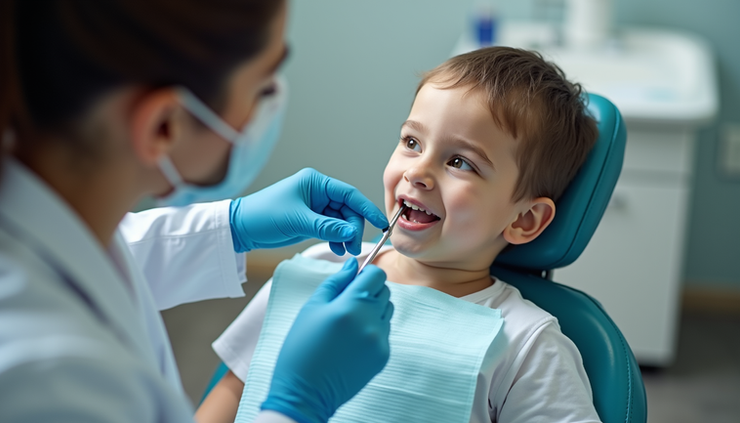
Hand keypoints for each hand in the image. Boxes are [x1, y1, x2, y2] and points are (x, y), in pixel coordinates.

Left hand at [230, 168, 387, 254]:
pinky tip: (336, 248)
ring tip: (345, 250)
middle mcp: (317, 192)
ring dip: (346, 235)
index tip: (380, 223)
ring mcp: (315, 207)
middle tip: (353, 246)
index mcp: (315, 183)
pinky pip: (332, 229)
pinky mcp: (310, 221)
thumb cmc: (263, 215)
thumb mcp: (298, 220)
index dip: (366, 208)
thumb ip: (327, 227)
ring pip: (341, 221)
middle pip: (348, 209)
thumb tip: (351, 233)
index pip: (349, 194)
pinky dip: (336, 239)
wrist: (241, 228)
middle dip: (353, 227)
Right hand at [261, 259, 392, 422]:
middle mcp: (371, 321)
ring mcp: (380, 340)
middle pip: (385, 291)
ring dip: (373, 309)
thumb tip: (354, 263)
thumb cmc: (302, 347)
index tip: (354, 281)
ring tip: (349, 323)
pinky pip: (385, 331)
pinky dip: (373, 330)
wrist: (305, 392)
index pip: (377, 274)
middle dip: (369, 291)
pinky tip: (351, 341)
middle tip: (346, 303)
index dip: (366, 273)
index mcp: (351, 305)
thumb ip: (336, 282)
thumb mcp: (312, 308)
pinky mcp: (383, 356)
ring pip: (387, 310)